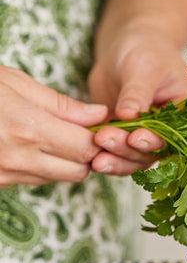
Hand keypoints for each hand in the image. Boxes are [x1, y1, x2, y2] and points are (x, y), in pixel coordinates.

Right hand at [0, 65, 107, 186]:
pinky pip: (34, 180)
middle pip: (78, 170)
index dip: (99, 138)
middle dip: (87, 153)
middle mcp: (18, 158)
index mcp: (27, 128)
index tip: (100, 127)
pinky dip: (42, 166)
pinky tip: (30, 145)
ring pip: (58, 178)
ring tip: (52, 135)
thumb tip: (98, 115)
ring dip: (65, 160)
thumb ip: (61, 104)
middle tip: (80, 132)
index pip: (86, 147)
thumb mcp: (15, 83)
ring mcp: (4, 176)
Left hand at [88, 23, 186, 175]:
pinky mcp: (127, 138)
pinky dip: (107, 158)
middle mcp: (171, 129)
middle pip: (155, 150)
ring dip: (117, 157)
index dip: (158, 140)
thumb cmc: (144, 48)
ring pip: (136, 157)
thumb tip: (128, 115)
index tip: (136, 137)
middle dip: (130, 148)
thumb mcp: (143, 66)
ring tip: (96, 151)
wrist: (125, 47)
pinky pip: (118, 155)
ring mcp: (148, 135)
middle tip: (105, 137)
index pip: (177, 132)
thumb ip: (137, 92)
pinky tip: (92, 159)